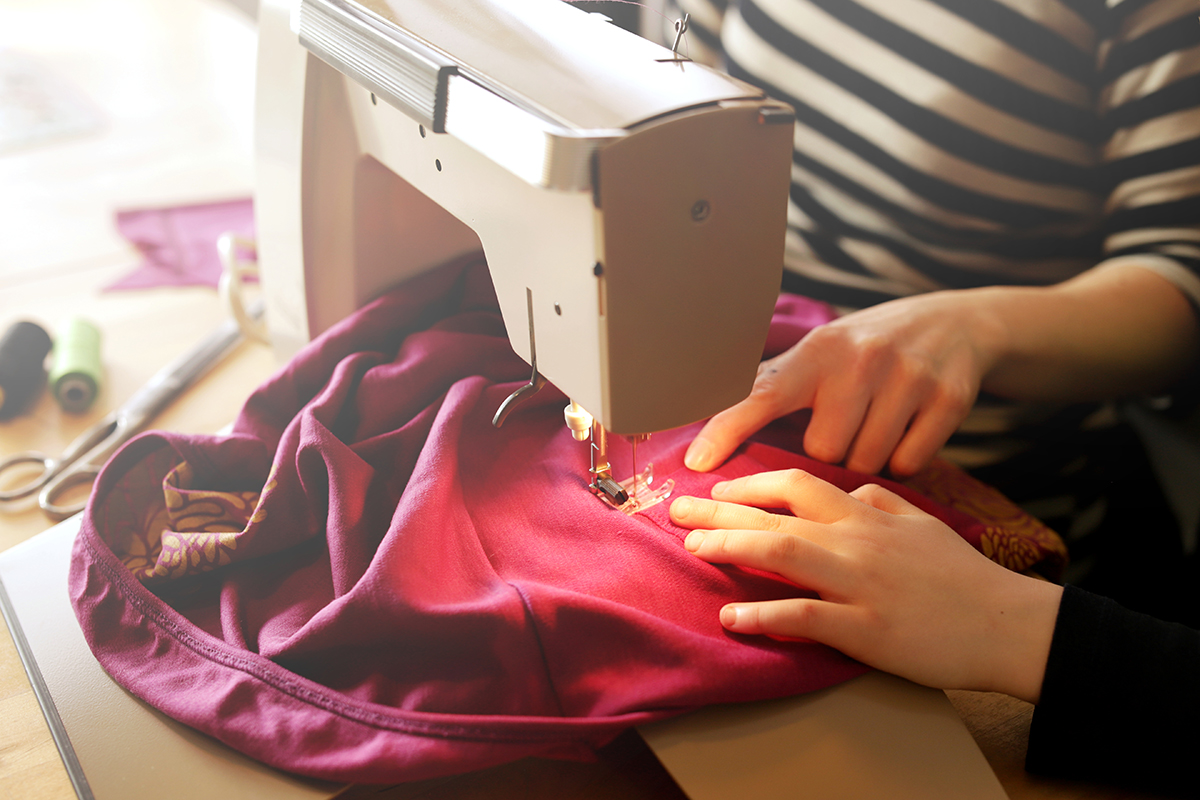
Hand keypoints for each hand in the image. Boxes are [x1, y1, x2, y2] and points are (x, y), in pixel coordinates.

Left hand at [670, 470, 1061, 702]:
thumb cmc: (963, 577)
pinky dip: (762, 614)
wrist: (1008, 624)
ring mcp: (860, 583)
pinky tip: (731, 615)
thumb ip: (883, 501)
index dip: (751, 483)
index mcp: (868, 514)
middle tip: (676, 511)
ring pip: (783, 552)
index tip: (717, 489)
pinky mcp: (866, 627)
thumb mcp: (924, 524)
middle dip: (719, 510)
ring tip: (692, 548)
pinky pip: (804, 616)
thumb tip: (849, 490)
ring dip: (730, 547)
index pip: (798, 483)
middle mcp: (858, 540)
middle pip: (776, 513)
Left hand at [685, 290, 1006, 476]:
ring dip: (866, 459)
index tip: (698, 462)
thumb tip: (709, 432)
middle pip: (822, 451)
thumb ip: (775, 387)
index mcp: (817, 351)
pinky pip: (909, 465)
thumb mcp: (821, 352)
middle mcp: (860, 360)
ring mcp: (908, 378)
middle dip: (830, 451)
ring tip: (876, 425)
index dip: (727, 428)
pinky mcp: (948, 400)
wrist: (957, 322)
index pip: (763, 393)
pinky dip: (904, 462)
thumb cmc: (868, 348)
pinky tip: (906, 432)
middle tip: (846, 423)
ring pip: (865, 463)